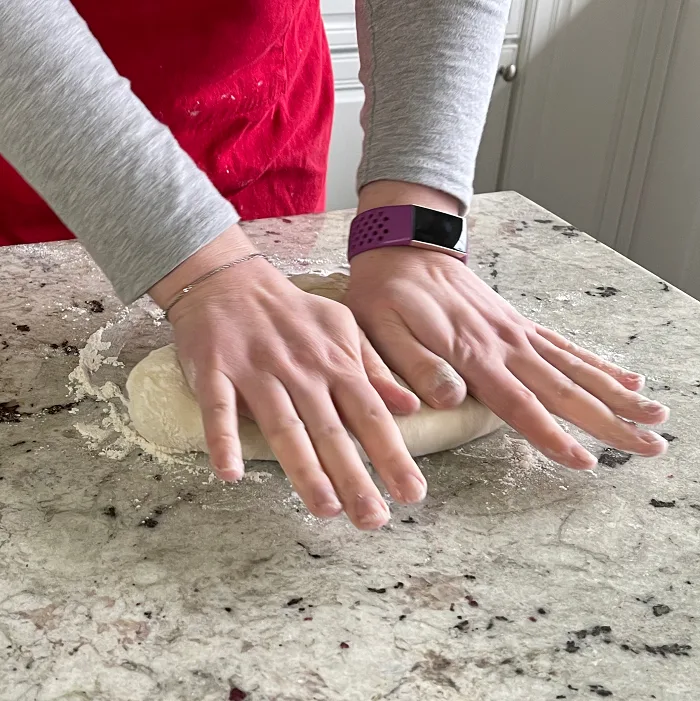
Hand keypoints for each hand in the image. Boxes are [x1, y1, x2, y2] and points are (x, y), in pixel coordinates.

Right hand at [149, 225, 424, 529]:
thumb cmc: (292, 312)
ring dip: (304, 468)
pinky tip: (230, 473)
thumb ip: (373, 367)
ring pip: (284, 425)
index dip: (392, 455)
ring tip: (325, 507)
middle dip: (355, 476)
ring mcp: (257, 370)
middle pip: (331, 429)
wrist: (232, 278)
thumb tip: (410, 405)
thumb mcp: (343, 329)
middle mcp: (301, 370)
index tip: (411, 494)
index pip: (370, 414)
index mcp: (334, 362)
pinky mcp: (216, 369)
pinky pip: (218, 408)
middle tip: (373, 519)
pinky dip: (223, 439)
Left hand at [346, 248, 669, 469]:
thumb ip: (414, 364)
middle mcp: (504, 345)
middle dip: (609, 422)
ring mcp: (516, 332)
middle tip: (650, 447)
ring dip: (617, 395)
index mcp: (472, 354)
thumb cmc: (388, 293)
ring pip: (576, 369)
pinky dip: (597, 363)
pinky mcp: (517, 323)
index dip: (552, 435)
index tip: (586, 460)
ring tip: (655, 416)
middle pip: (564, 390)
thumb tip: (451, 398)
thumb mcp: (382, 329)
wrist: (404, 248)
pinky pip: (564, 346)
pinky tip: (625, 378)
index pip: (520, 404)